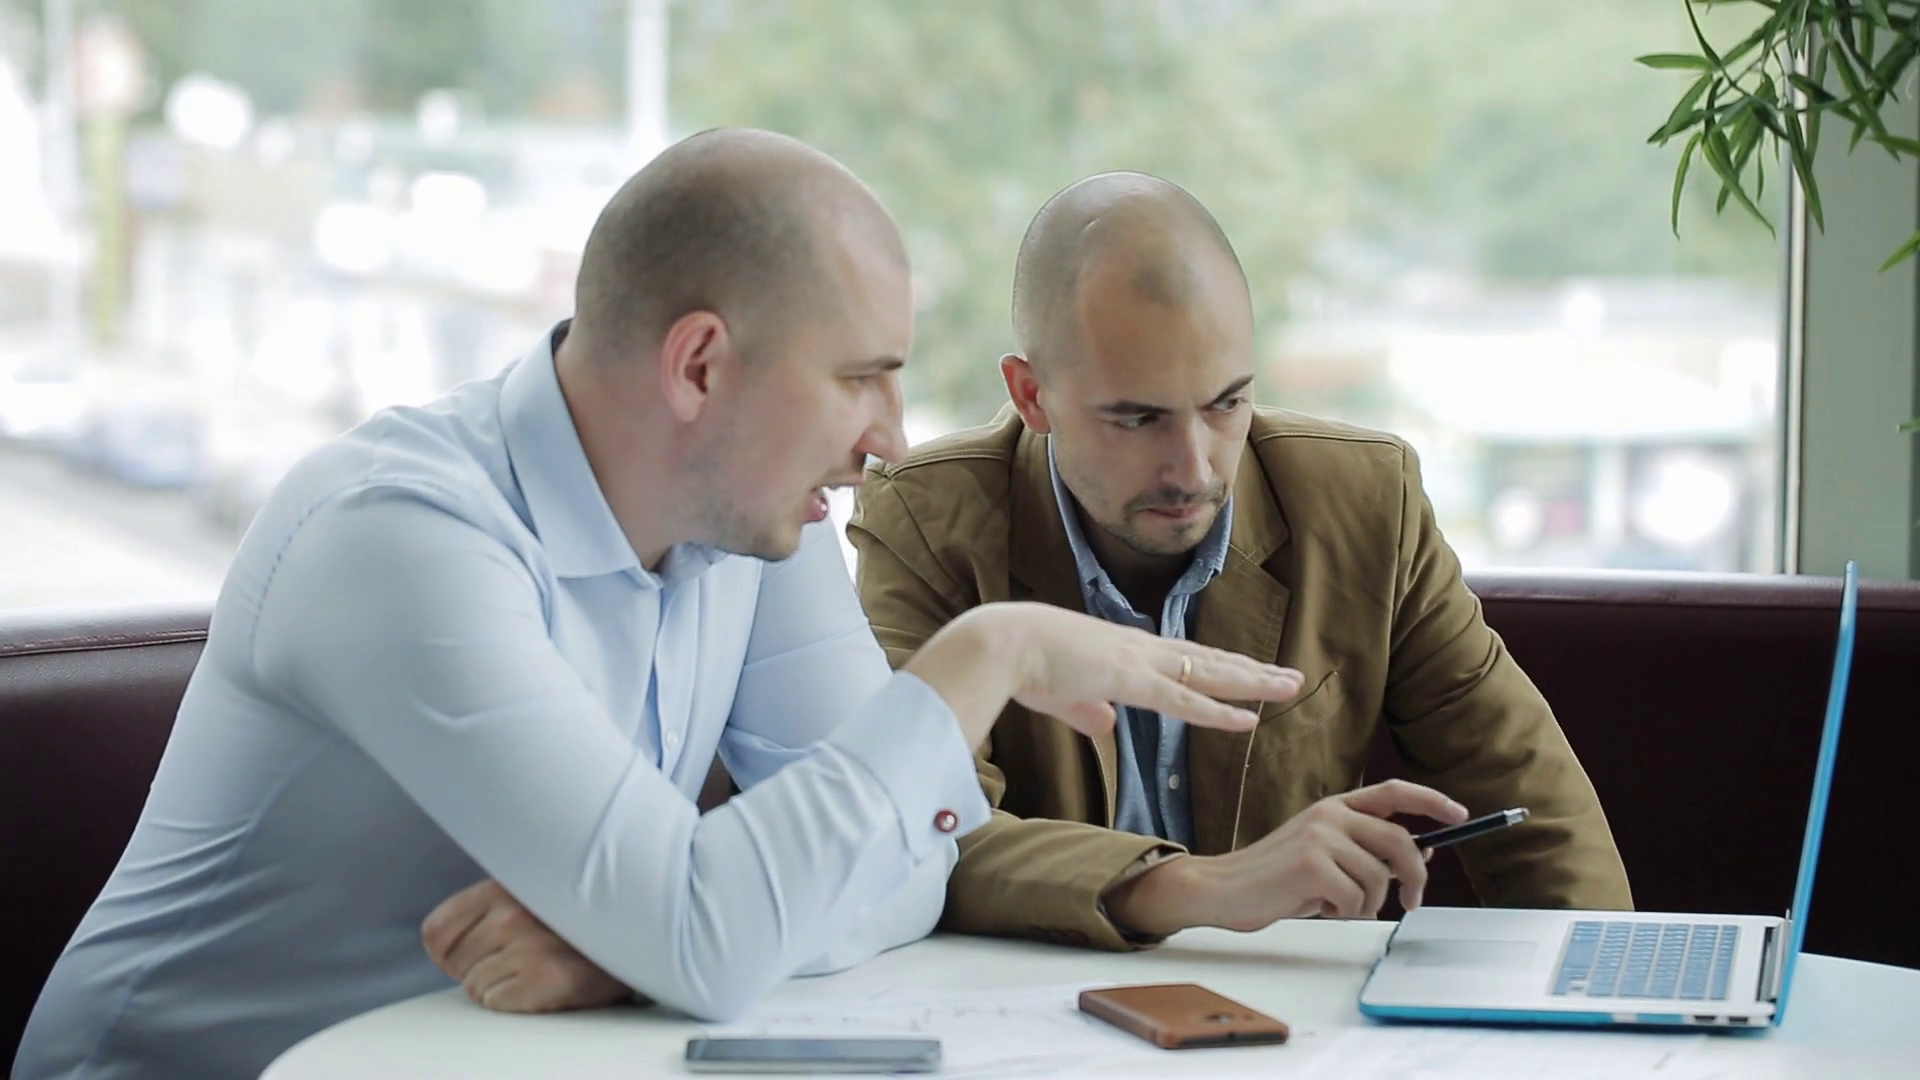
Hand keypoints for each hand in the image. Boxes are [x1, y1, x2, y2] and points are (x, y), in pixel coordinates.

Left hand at [421, 879, 629, 1012]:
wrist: (640, 928)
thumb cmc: (582, 912)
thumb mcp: (531, 889)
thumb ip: (488, 906)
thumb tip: (441, 945)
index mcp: (502, 887)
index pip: (436, 932)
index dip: (450, 949)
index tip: (474, 950)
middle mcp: (510, 916)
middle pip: (455, 963)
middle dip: (479, 966)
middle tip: (518, 955)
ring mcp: (526, 949)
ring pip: (474, 986)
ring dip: (500, 984)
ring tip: (536, 965)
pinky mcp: (543, 980)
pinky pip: (496, 1002)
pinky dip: (515, 1000)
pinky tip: (542, 982)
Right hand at [903, 602, 1304, 748]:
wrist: (998, 644)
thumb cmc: (1019, 664)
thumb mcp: (1058, 692)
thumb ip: (1084, 709)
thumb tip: (1104, 723)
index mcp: (1122, 650)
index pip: (1183, 659)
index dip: (1218, 668)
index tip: (1249, 673)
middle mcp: (1139, 649)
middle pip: (1208, 660)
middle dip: (1251, 671)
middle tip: (1290, 676)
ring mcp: (1138, 661)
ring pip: (1209, 673)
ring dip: (1252, 682)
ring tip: (1290, 686)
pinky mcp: (1130, 681)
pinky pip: (1184, 700)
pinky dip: (1218, 711)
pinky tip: (1249, 718)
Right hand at [1104, 780, 1469, 935]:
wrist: (1221, 888)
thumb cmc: (1273, 877)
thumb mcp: (1323, 855)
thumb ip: (1365, 850)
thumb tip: (1421, 856)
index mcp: (1334, 806)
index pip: (1393, 792)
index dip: (1431, 801)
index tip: (1460, 815)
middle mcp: (1329, 814)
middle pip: (1400, 841)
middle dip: (1416, 877)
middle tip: (1412, 901)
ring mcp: (1320, 837)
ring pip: (1378, 878)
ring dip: (1366, 903)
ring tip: (1334, 904)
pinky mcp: (1311, 865)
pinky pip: (1355, 897)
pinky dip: (1344, 912)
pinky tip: (1317, 907)